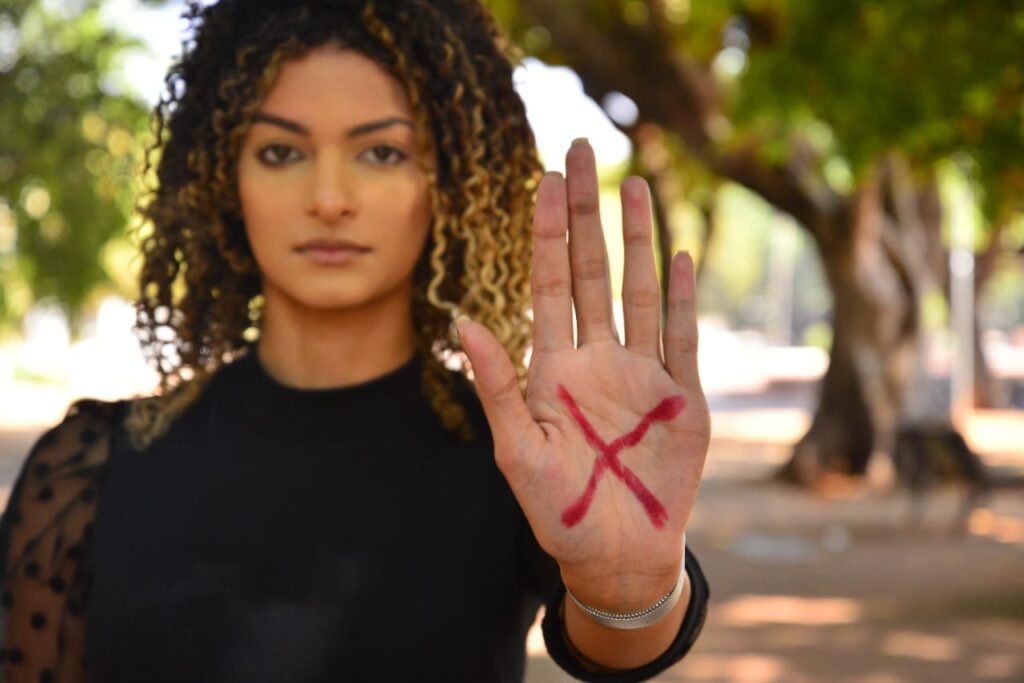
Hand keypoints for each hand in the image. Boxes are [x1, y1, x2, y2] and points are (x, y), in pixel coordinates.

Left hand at [457, 139, 709, 609]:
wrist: (616, 554)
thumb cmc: (559, 507)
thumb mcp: (518, 449)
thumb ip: (496, 384)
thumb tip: (460, 321)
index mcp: (555, 367)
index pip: (550, 283)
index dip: (548, 232)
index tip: (544, 179)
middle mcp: (599, 357)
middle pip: (593, 269)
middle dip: (587, 212)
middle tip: (583, 151)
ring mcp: (644, 372)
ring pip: (640, 289)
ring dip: (638, 237)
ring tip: (636, 184)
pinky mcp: (683, 396)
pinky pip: (684, 335)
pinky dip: (682, 296)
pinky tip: (679, 253)